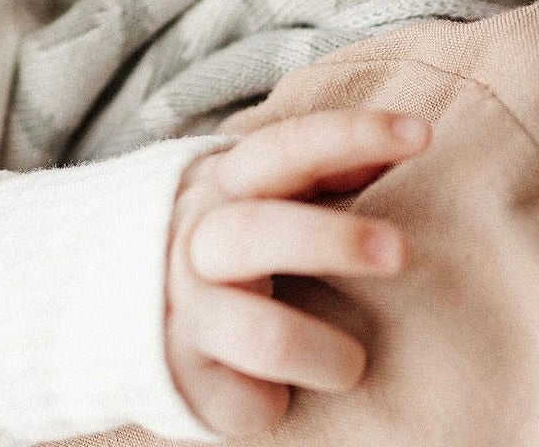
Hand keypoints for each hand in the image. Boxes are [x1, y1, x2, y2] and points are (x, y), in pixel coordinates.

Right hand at [166, 108, 429, 436]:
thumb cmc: (228, 239)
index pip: (287, 147)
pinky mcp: (183, 381)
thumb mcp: (263, 192)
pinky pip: (246, 401)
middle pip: (262, 232)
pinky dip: (274, 403)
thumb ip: (328, 169)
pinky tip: (279, 394)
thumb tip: (409, 138)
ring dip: (324, 352)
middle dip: (335, 240)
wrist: (116, 306)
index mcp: (224, 183)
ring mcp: (186, 313)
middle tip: (401, 252)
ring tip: (354, 364)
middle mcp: (198, 242)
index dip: (354, 135)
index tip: (422, 134)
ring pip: (264, 334)